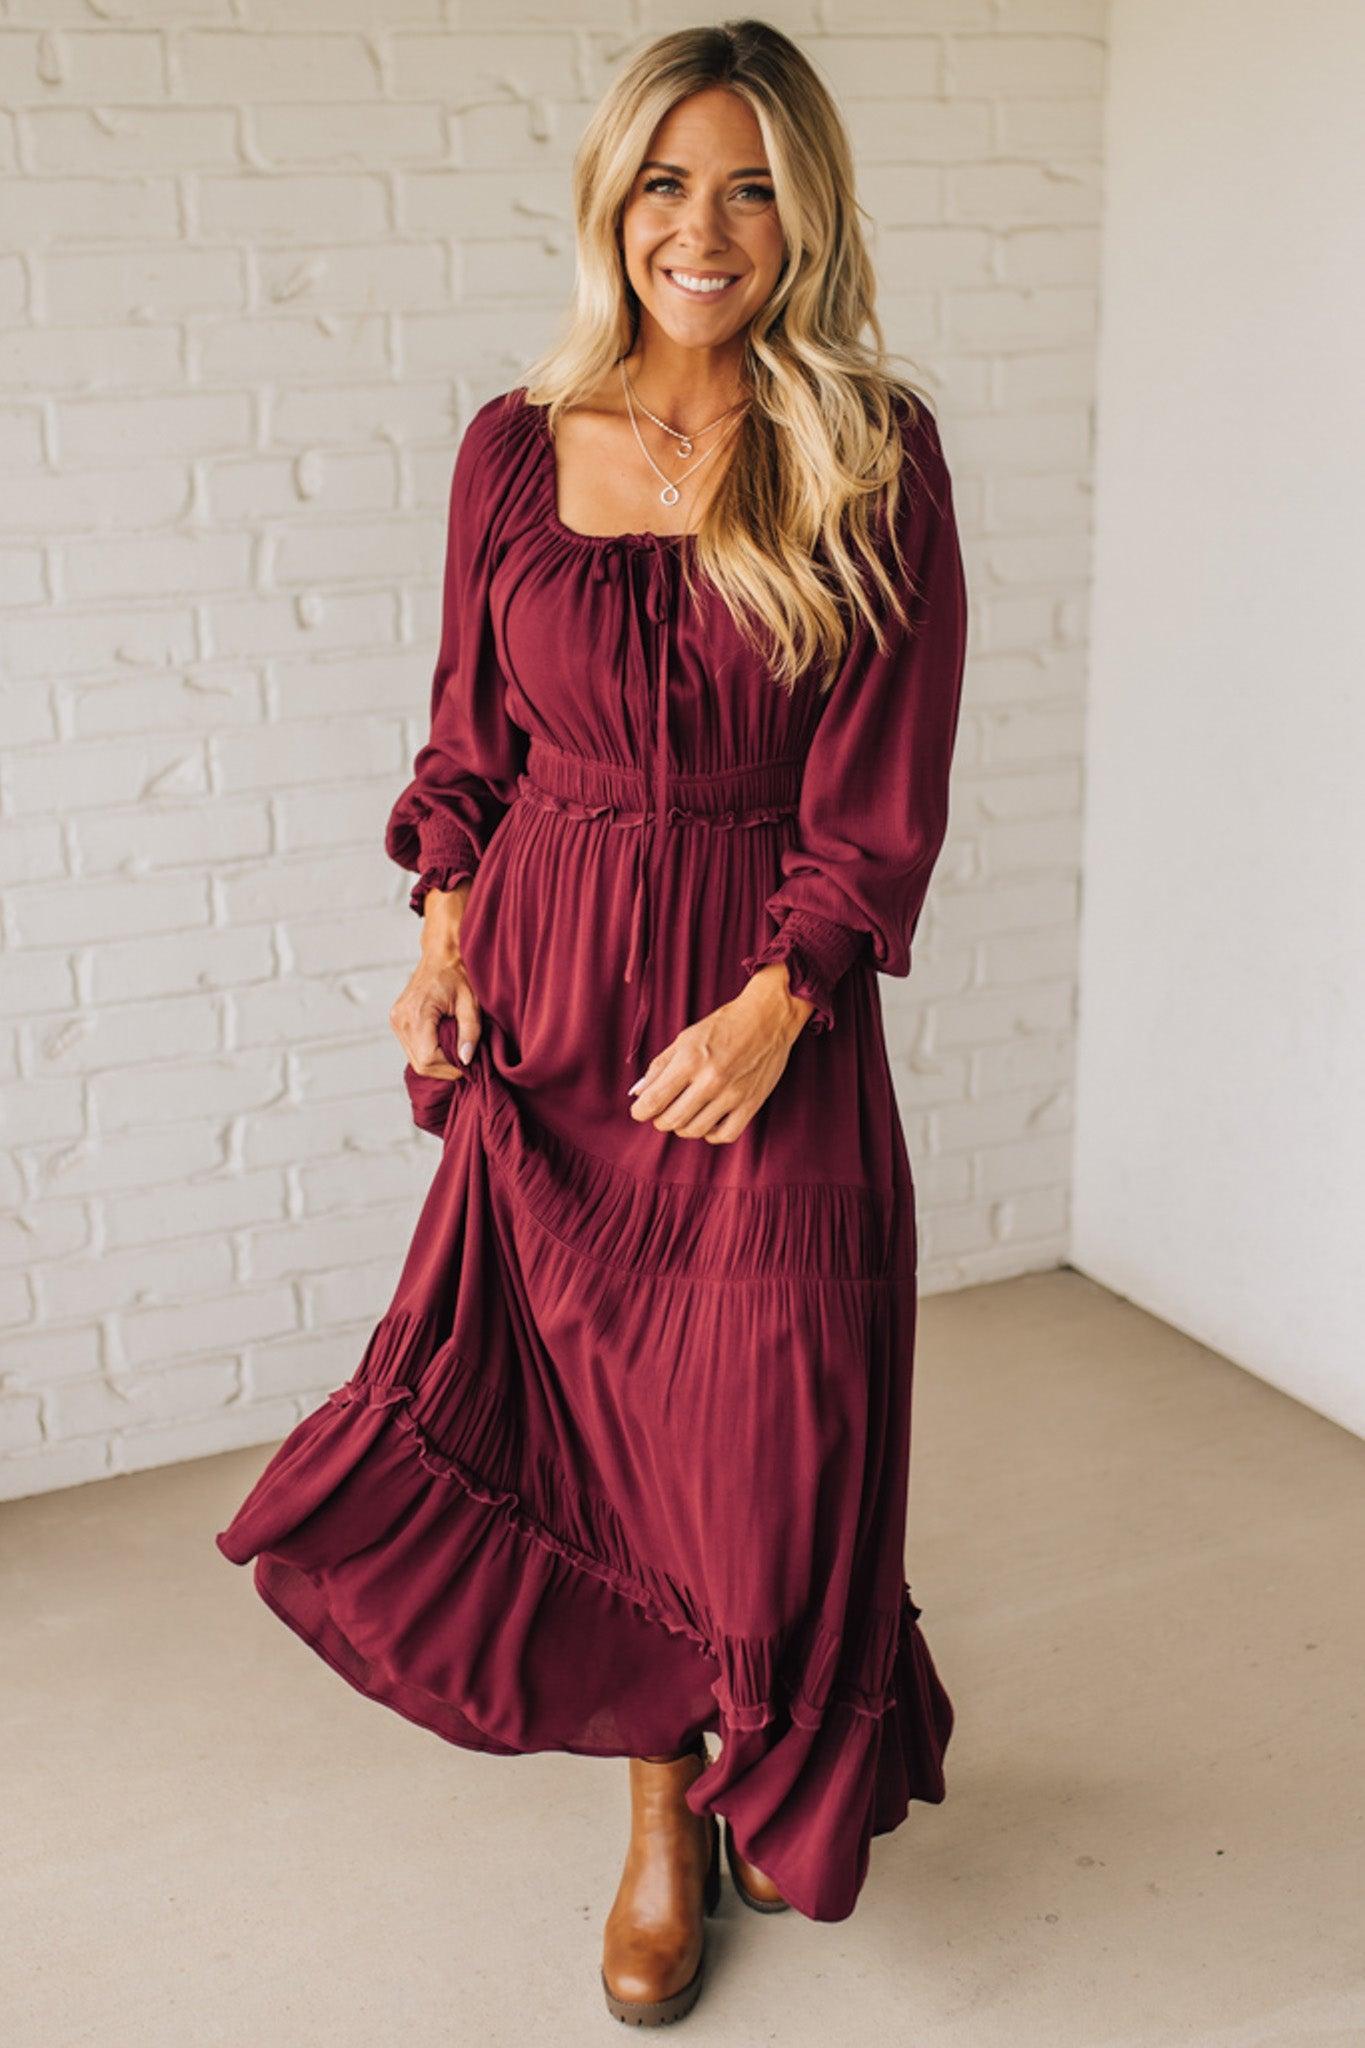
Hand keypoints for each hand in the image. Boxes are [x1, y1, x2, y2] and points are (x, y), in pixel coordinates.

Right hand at [389, 882, 482, 1082]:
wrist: (442, 953)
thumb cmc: (458, 972)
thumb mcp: (471, 1001)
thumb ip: (470, 1031)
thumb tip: (466, 1059)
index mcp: (416, 1014)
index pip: (429, 1059)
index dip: (450, 1068)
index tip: (469, 1064)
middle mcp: (400, 1019)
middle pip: (420, 1064)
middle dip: (445, 1068)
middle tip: (466, 1061)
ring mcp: (396, 1021)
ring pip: (415, 1059)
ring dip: (438, 1062)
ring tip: (457, 1051)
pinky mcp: (398, 1021)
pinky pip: (413, 1048)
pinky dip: (430, 1052)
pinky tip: (445, 1044)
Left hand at [626, 964, 814, 1142]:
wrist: (768, 1017)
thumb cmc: (723, 1025)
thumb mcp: (685, 1038)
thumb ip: (659, 1066)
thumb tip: (638, 1093)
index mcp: (690, 1059)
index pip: (653, 1100)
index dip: (640, 1111)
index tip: (639, 1110)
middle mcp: (710, 1079)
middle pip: (671, 1120)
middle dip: (659, 1120)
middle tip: (661, 1112)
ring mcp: (733, 1094)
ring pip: (694, 1131)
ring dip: (682, 1127)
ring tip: (684, 1113)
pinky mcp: (751, 1103)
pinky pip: (724, 1135)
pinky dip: (710, 1134)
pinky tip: (707, 1121)